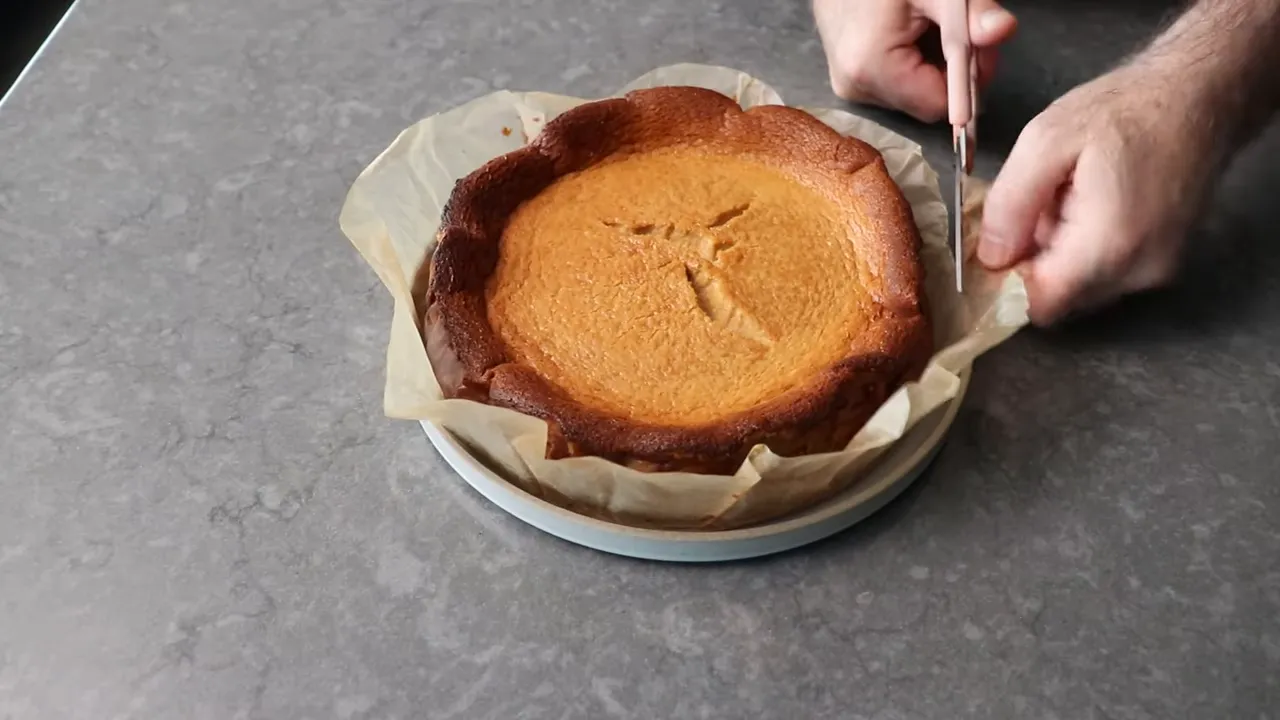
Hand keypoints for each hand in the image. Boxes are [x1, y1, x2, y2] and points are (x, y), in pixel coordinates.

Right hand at [813, 0, 1017, 122]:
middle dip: (952, 72)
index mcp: (872, 67)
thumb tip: (1004, 30)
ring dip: (932, 69)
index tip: (979, 46)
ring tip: (930, 29)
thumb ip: (972, 15)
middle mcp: (856, 88)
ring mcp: (849, 88)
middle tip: (962, 32)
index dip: (968, 79)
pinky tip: (910, 38)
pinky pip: (895, 89)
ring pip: (913, 97)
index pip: (939, 104)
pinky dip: (913, 68)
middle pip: (925, 103)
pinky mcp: (848, 84)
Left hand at [978, 62, 1216, 324]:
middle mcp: (1139, 271)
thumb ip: (1010, 205)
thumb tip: (990, 259)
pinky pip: (1107, 274)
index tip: (998, 245)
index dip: (1008, 283)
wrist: (1202, 94)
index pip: (1040, 305)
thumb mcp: (1045, 141)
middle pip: (1060, 299)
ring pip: (1082, 288)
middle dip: (1036, 263)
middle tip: (1040, 206)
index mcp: (1110, 245)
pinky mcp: (1164, 262)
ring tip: (1068, 199)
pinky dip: (1087, 251)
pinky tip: (1090, 206)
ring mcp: (1158, 271)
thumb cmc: (1125, 109)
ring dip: (1061, 256)